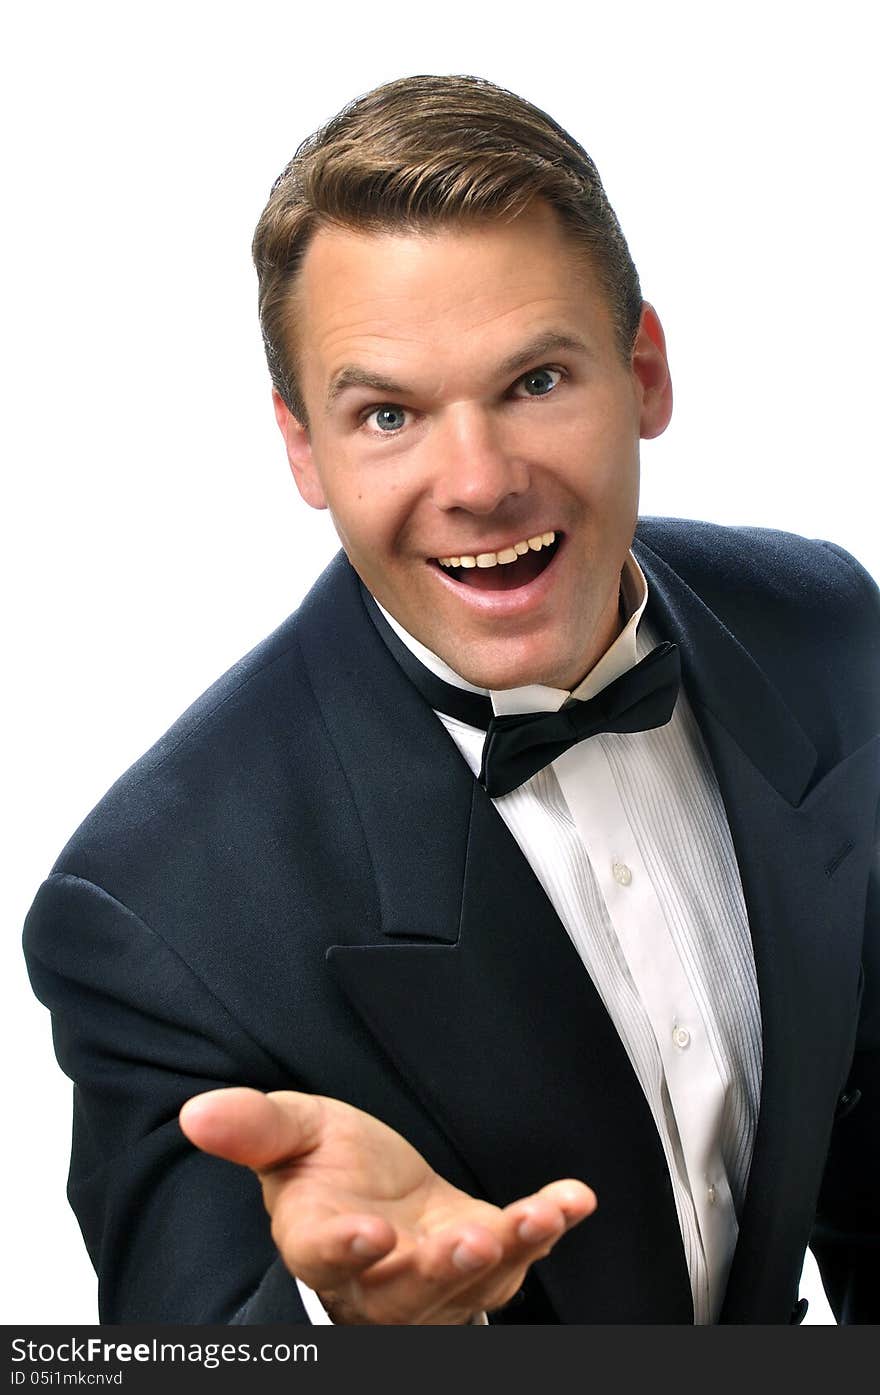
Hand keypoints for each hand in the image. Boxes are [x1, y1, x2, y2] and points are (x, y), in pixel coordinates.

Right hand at [180, 1087, 595, 1324]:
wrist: (379, 1190)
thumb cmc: (331, 1167)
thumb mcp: (293, 1132)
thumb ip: (254, 1126)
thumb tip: (198, 1112)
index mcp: (319, 1242)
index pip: (326, 1256)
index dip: (346, 1250)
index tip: (370, 1233)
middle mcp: (379, 1278)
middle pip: (408, 1290)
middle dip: (441, 1271)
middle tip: (467, 1243)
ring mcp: (438, 1279)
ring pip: (471, 1282)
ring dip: (505, 1253)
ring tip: (532, 1220)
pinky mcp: (485, 1263)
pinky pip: (519, 1254)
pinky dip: (548, 1226)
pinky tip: (573, 1199)